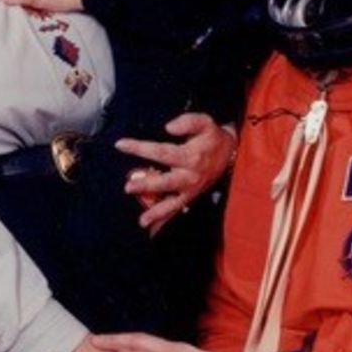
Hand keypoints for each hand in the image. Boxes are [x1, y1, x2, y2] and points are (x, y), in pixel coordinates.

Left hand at [119, 114, 237, 235]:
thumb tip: (168, 128)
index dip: (140, 148)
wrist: (231, 155)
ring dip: (157, 212)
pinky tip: (151, 229)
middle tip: (128, 187)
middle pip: (165, 182)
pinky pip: (177, 210)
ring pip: (172, 203)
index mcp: (191, 157)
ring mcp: (191, 189)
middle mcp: (190, 176)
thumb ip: (188, 122)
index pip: (161, 152)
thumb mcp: (205, 123)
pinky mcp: (191, 197)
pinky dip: (165, 220)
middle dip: (146, 185)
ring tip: (142, 221)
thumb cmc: (212, 137)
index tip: (120, 145)